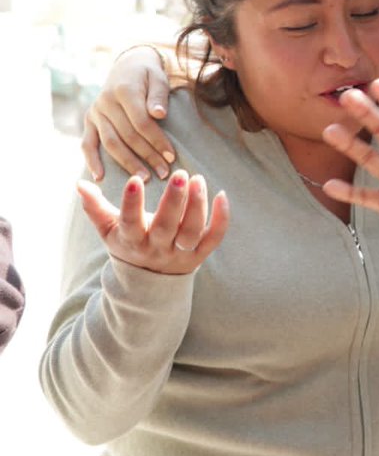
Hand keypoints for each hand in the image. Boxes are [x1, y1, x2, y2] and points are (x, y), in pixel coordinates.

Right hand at [77, 170, 228, 275]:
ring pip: (192, 231)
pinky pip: (214, 237)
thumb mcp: (108, 229)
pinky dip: (221, 219)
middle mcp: (157, 248)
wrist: (149, 281)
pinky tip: (222, 195)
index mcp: (132, 240)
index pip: (130, 222)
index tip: (135, 179)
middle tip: (180, 173)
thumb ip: (95, 207)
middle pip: (167, 226)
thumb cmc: (128, 244)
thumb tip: (80, 184)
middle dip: (174, 200)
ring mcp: (180, 252)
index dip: (132, 203)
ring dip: (198, 205)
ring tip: (198, 179)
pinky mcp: (200, 254)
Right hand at [82, 46, 175, 181]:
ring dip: (127, 163)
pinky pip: (87, 143)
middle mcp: (105, 102)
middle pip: (127, 135)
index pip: (141, 122)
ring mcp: (95, 112)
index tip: (172, 156)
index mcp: (124, 90)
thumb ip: (158, 95)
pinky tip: (100, 178)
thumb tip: (159, 114)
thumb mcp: (158, 78)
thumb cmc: (149, 76)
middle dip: (147, 156)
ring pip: (110, 143)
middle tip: (164, 173)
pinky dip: (92, 161)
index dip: (157, 140)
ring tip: (144, 178)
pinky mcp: (89, 121)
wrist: (128, 66)